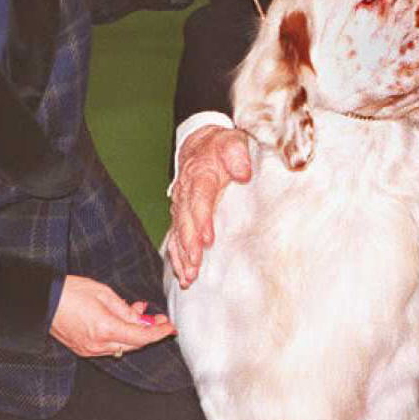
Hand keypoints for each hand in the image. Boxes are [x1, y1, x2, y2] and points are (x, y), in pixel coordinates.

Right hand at [50, 275, 174, 358]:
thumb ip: (126, 310)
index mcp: (105, 328)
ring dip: (134, 333)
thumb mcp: (103, 293)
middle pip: (134, 345)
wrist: (43, 300)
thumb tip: (144, 321)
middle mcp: (98, 344)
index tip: (170, 328)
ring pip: (122, 347)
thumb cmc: (70, 291)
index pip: (141, 337)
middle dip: (149, 332)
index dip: (159, 333)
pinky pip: (109, 346)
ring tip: (138, 313)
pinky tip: (121, 321)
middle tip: (158, 318)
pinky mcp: (83, 350)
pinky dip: (119, 336)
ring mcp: (89, 350)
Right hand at [167, 126, 251, 286]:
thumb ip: (238, 155)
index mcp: (200, 174)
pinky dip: (176, 256)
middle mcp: (186, 192)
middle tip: (195, 266)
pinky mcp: (181, 215)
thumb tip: (243, 172)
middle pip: (184, 221)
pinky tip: (182, 274)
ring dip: (181, 255)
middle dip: (188, 245)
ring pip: (177, 232)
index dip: (201, 219)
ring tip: (188, 277)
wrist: (199, 144)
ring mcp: (180, 205)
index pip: (199, 199)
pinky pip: (175, 236)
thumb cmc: (220, 146)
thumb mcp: (233, 142)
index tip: (207, 238)